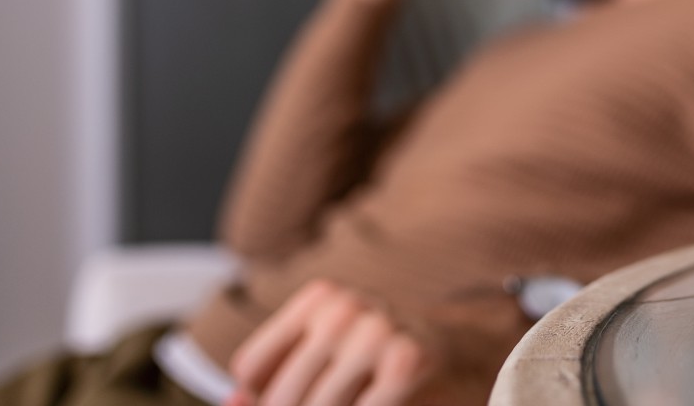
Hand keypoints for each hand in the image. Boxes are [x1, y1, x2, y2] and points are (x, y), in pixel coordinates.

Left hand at [226, 280, 434, 405]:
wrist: (461, 357)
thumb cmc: (379, 364)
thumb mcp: (322, 364)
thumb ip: (272, 386)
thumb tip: (233, 399)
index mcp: (318, 297)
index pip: (251, 367)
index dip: (262, 400)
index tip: (290, 402)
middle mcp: (343, 308)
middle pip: (281, 397)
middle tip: (326, 404)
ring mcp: (376, 331)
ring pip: (317, 405)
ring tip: (350, 402)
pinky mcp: (407, 361)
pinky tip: (372, 405)